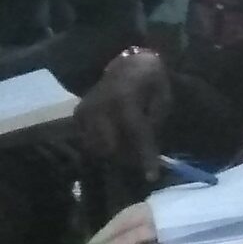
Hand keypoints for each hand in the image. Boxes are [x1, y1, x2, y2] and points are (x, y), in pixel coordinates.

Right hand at [77, 50, 173, 181]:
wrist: (129, 66)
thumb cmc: (151, 83)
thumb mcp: (163, 99)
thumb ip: (154, 123)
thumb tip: (145, 149)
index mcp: (124, 99)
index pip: (135, 133)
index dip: (145, 156)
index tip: (152, 177)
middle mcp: (99, 106)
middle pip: (112, 146)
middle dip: (128, 157)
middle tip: (141, 158)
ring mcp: (85, 111)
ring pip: (98, 147)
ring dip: (116, 153)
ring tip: (130, 145)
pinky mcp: (77, 115)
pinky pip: (89, 141)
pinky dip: (103, 144)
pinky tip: (115, 137)